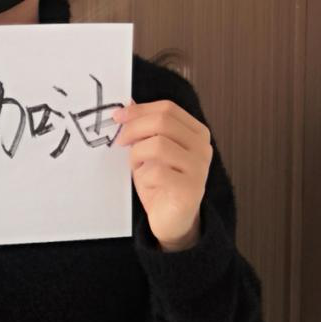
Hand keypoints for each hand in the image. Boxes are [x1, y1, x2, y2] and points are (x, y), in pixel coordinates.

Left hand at [111, 98, 211, 249]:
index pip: (167, 109)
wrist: (172, 220)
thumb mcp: (150, 148)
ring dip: (138, 156)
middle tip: (120, 141)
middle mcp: (202, 147)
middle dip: (134, 129)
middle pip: (162, 122)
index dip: (139, 110)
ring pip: (158, 145)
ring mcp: (200, 168)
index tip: (118, 116)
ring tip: (138, 168)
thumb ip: (145, 126)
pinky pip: (157, 171)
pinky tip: (148, 184)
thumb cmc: (160, 182)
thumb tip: (128, 102)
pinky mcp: (191, 189)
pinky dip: (144, 176)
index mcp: (196, 132)